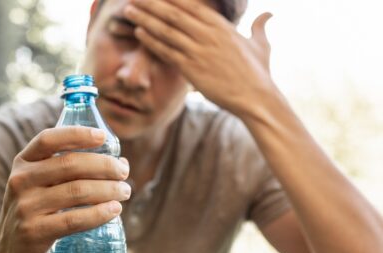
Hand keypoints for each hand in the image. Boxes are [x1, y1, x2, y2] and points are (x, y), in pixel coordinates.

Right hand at [0, 126, 130, 252]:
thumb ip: (70, 170)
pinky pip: (74, 219)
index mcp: (23, 162)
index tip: (103, 137)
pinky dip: (99, 213)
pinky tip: (114, 210)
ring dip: (108, 189)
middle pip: (70, 164)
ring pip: (77, 191)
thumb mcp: (39, 184)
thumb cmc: (36, 211)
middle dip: (105, 166)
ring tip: (125, 191)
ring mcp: (26, 207)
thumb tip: (121, 163)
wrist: (7, 251)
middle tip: (124, 173)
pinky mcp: (34, 233)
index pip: (48, 139)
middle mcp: (21, 181)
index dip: (77, 134)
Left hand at [124, 0, 275, 117]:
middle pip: (173, 13)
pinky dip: (151, 41)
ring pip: (166, 30)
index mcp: (222, 25)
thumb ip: (260, 26)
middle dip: (151, 4)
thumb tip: (269, 13)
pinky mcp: (191, 69)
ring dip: (145, 20)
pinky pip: (166, 51)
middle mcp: (208, 34)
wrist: (256, 97)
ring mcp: (198, 51)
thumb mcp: (261, 45)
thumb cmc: (259, 73)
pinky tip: (138, 33)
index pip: (191, 4)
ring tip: (128, 11)